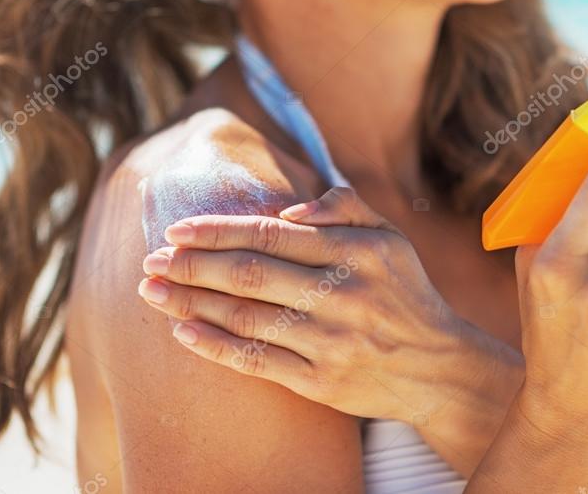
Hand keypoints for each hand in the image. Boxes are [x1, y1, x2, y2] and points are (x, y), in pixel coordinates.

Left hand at [136, 187, 477, 422]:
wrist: (437, 367)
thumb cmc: (403, 293)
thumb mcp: (391, 237)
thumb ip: (347, 206)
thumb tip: (290, 208)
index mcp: (359, 252)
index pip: (272, 234)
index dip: (218, 230)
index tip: (176, 229)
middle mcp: (345, 294)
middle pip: (250, 274)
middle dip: (191, 265)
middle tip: (151, 260)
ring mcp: (332, 341)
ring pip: (246, 317)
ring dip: (190, 303)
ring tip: (151, 292)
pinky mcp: (323, 382)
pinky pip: (257, 361)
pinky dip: (215, 346)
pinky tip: (183, 333)